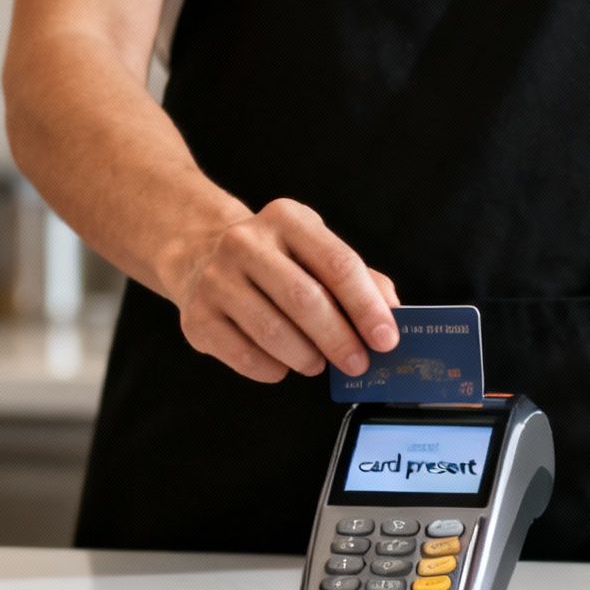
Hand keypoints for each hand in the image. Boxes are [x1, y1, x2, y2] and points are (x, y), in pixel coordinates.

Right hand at [166, 198, 401, 382]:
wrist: (197, 254)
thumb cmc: (273, 259)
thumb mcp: (313, 250)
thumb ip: (358, 278)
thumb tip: (392, 316)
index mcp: (286, 219)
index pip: (337, 264)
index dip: (366, 306)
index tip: (387, 339)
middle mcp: (244, 242)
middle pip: (304, 299)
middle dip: (339, 339)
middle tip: (358, 364)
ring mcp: (215, 279)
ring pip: (273, 332)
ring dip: (307, 358)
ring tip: (318, 364)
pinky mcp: (197, 317)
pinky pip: (244, 356)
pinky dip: (273, 370)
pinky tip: (282, 365)